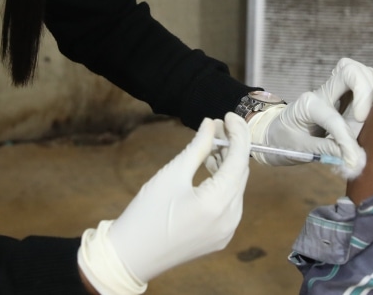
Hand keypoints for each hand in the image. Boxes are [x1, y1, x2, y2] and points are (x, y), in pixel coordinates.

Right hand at [78, 113, 249, 294]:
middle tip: (216, 127)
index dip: (238, 133)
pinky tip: (209, 172)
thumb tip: (211, 124)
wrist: (131, 256)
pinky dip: (223, 185)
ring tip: (210, 147)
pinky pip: (230, 204)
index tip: (229, 115)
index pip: (240, 159)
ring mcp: (227, 231)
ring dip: (228, 166)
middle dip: (233, 147)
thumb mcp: (172, 174)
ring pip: (236, 188)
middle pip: (241, 174)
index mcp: (217, 202)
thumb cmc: (147, 213)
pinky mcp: (220, 238)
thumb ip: (197, 147)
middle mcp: (230, 218)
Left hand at [249, 58, 372, 177]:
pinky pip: (363, 82)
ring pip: (359, 71)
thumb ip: (328, 152)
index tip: (355, 161)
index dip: (347, 141)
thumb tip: (356, 161)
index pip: (334, 118)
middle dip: (364, 91)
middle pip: (349, 71)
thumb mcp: (300, 151)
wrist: (274, 133)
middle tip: (365, 118)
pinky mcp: (342, 95)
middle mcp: (322, 92)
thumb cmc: (284, 141)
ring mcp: (333, 90)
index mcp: (307, 105)